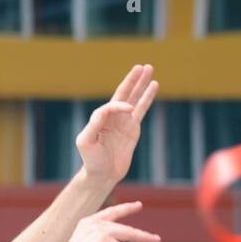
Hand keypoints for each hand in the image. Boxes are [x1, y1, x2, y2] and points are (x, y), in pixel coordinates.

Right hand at [47, 200, 159, 241]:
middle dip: (140, 234)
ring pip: (128, 235)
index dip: (125, 209)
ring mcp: (99, 232)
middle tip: (155, 239)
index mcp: (88, 224)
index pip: (110, 213)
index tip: (138, 205)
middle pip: (123, 227)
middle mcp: (93, 224)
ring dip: (143, 240)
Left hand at [76, 64, 159, 184]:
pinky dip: (147, 97)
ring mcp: (123, 121)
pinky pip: (142, 110)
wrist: (102, 176)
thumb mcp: (87, 142)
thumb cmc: (91, 161)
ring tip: (150, 68)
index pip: (113, 104)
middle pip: (124, 93)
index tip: (129, 110)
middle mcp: (112, 116)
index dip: (121, 104)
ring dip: (142, 84)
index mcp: (100, 118)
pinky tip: (153, 86)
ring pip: (135, 98)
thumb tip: (105, 110)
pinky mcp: (133, 129)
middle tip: (142, 66)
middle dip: (133, 79)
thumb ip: (94, 125)